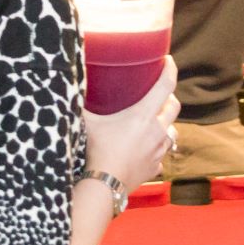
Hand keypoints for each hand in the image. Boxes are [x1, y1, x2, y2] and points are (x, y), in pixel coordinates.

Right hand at [84, 57, 178, 189]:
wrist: (105, 183)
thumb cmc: (97, 149)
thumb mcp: (88, 122)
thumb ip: (82, 104)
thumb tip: (68, 88)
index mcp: (143, 114)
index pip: (166, 85)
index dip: (170, 69)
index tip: (168, 61)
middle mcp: (157, 129)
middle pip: (174, 106)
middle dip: (169, 98)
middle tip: (159, 95)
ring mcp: (159, 149)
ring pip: (172, 131)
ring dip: (166, 124)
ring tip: (153, 124)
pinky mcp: (156, 165)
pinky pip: (162, 153)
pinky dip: (157, 149)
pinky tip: (146, 149)